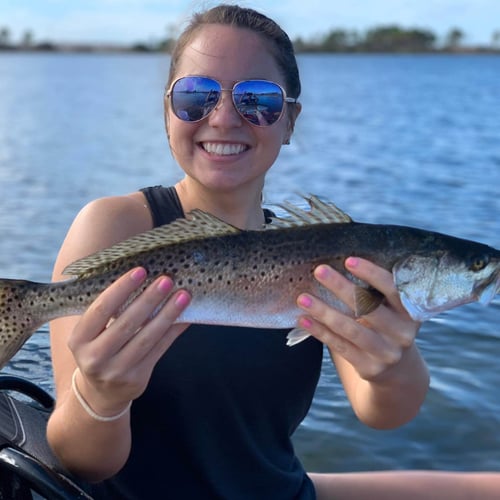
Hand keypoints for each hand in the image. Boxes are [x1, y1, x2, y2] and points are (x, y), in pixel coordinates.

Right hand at [68, 267, 190, 415]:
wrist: (100, 394)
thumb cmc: (99, 350)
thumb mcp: (92, 334)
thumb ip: (108, 311)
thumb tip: (143, 277)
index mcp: (79, 340)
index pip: (100, 310)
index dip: (121, 289)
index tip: (140, 271)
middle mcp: (94, 357)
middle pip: (126, 323)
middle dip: (149, 299)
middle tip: (166, 280)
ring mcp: (116, 371)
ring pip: (146, 338)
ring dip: (167, 314)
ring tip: (183, 295)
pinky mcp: (137, 379)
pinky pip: (159, 350)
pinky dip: (174, 330)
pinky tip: (185, 316)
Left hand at [297, 257, 420, 380]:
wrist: (396, 370)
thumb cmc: (385, 325)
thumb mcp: (391, 309)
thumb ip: (375, 292)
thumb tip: (337, 264)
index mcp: (411, 311)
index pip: (393, 289)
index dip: (372, 274)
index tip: (348, 261)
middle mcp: (402, 333)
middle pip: (368, 308)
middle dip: (341, 287)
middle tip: (319, 270)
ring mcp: (387, 353)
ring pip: (351, 329)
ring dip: (324, 311)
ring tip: (303, 298)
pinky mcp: (370, 368)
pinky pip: (340, 346)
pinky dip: (320, 332)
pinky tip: (304, 319)